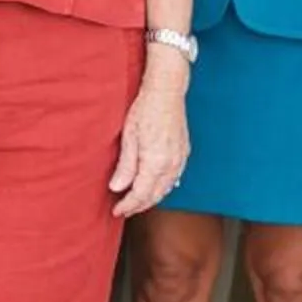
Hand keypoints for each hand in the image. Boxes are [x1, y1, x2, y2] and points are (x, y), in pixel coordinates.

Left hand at [109, 52, 190, 216]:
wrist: (167, 91)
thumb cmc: (145, 109)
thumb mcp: (129, 136)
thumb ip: (125, 166)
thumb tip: (117, 187)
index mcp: (156, 162)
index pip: (141, 194)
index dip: (128, 205)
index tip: (116, 210)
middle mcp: (172, 164)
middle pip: (155, 195)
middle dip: (139, 206)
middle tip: (124, 209)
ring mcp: (180, 159)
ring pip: (166, 189)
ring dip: (151, 199)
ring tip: (136, 201)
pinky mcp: (184, 153)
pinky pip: (174, 179)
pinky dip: (163, 188)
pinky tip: (154, 188)